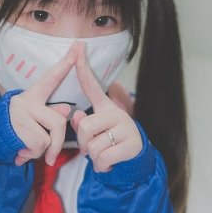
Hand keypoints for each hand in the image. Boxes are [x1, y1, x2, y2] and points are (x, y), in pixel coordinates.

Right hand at [9, 41, 78, 165]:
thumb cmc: (14, 132)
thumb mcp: (33, 121)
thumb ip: (50, 115)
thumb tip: (67, 109)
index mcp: (32, 96)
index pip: (52, 77)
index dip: (66, 63)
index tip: (79, 45)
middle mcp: (26, 101)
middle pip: (58, 122)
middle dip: (57, 144)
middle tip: (51, 157)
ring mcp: (21, 114)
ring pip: (48, 138)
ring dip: (41, 150)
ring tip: (26, 148)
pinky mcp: (18, 128)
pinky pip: (38, 145)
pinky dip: (32, 154)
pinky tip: (20, 151)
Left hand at [72, 42, 142, 172]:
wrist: (134, 161)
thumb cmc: (109, 144)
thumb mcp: (94, 134)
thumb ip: (82, 125)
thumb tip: (78, 117)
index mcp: (106, 108)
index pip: (92, 85)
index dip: (83, 68)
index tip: (78, 46)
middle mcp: (117, 113)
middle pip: (86, 127)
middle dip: (83, 144)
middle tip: (90, 150)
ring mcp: (126, 128)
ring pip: (94, 146)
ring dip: (94, 158)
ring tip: (103, 157)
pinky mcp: (132, 144)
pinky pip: (104, 157)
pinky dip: (101, 166)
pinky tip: (108, 164)